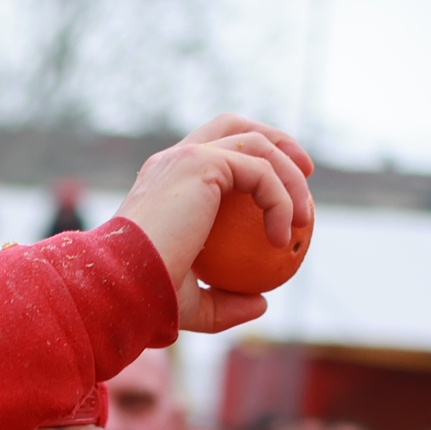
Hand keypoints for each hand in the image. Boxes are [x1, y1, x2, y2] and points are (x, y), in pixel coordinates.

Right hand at [112, 113, 316, 334]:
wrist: (124, 284)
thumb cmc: (148, 297)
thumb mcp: (191, 305)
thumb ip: (224, 302)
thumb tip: (261, 303)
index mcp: (166, 183)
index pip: (213, 152)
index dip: (253, 160)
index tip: (286, 191)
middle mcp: (172, 160)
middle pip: (234, 125)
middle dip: (276, 138)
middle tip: (306, 174)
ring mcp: (185, 156)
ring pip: (257, 144)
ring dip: (289, 177)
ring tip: (304, 218)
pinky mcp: (200, 162)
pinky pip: (260, 172)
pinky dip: (280, 200)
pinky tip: (282, 235)